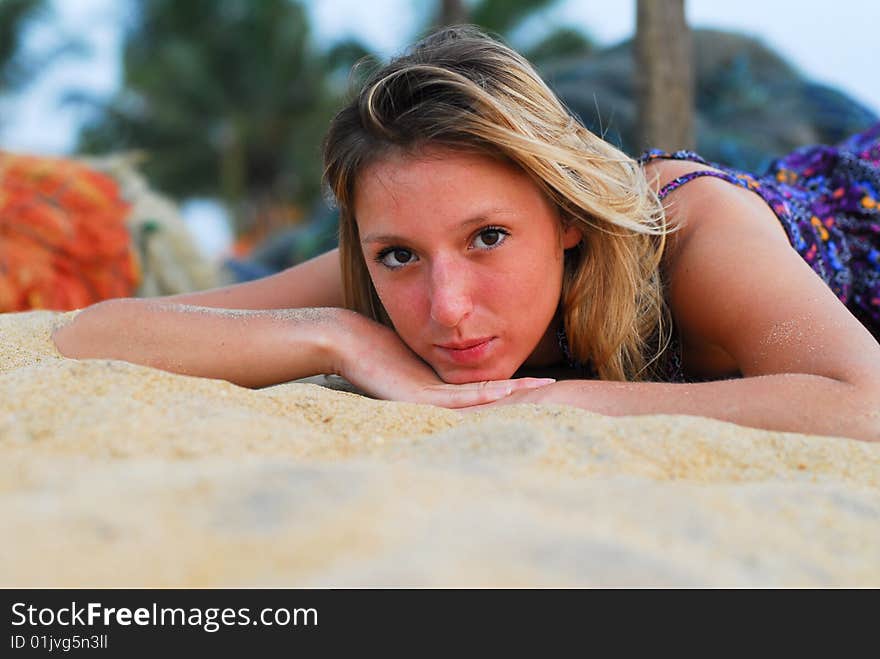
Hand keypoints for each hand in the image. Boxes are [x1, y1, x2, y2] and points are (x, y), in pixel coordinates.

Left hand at [333, 310, 554, 407]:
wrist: (341, 343)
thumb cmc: (372, 339)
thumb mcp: (413, 338)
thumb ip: (437, 336)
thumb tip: (455, 318)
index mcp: (440, 387)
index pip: (486, 387)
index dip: (517, 384)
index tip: (547, 377)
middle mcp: (438, 400)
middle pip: (490, 400)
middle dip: (526, 395)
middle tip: (562, 392)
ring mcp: (429, 402)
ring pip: (481, 402)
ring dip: (516, 397)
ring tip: (548, 392)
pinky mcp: (418, 398)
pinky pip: (460, 398)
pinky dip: (488, 395)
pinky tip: (510, 389)